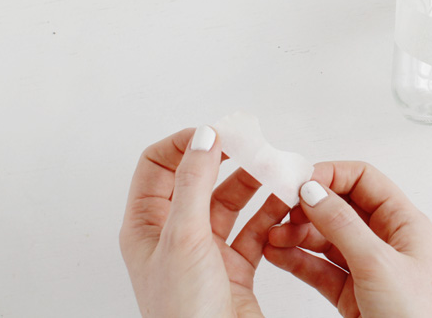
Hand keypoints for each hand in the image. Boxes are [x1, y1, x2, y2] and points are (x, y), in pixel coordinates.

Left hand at [120, 127, 289, 317]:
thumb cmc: (184, 312)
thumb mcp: (184, 238)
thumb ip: (194, 183)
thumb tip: (204, 137)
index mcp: (146, 224)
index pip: (159, 164)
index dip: (187, 143)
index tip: (219, 132)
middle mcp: (173, 234)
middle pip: (200, 178)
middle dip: (229, 159)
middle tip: (255, 143)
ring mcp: (205, 250)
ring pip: (231, 201)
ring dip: (255, 184)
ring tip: (278, 170)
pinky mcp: (234, 266)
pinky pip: (254, 227)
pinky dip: (270, 213)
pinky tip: (285, 204)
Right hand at [264, 162, 431, 317]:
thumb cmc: (420, 317)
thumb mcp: (378, 264)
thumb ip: (343, 225)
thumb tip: (314, 191)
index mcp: (403, 223)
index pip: (364, 180)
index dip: (330, 176)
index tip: (298, 181)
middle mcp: (387, 241)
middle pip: (341, 208)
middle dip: (308, 207)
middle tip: (279, 210)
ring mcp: (369, 268)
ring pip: (327, 239)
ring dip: (297, 234)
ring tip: (271, 236)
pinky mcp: (353, 294)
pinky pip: (321, 268)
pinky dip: (298, 260)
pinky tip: (277, 255)